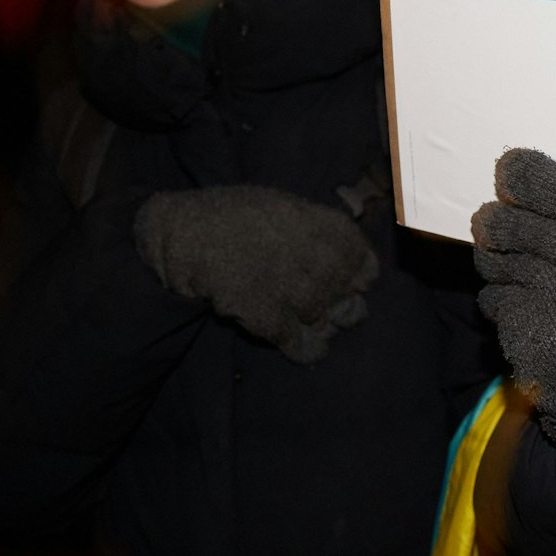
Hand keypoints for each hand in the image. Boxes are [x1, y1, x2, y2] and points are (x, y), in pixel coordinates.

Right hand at [135, 185, 378, 363]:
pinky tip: (304, 346)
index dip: (357, 279)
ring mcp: (301, 295)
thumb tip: (343, 248)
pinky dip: (307, 349)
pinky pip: (305, 347)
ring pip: (331, 326)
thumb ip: (319, 229)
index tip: (348, 282)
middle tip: (328, 308)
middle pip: (351, 302)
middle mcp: (324, 263)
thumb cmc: (234, 213)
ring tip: (313, 324)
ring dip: (324, 328)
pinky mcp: (274, 321)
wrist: (189, 234)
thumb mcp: (287, 205)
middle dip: (341, 308)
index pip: (366, 268)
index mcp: (330, 231)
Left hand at [472, 149, 555, 457]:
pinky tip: (511, 304)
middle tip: (486, 218)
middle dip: (498, 220)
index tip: (509, 167)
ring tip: (498, 258)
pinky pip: (495, 300)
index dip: (537, 179)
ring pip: (503, 262)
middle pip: (528, 229)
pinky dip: (495, 297)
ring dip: (491, 257)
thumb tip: (519, 172)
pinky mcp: (535, 342)